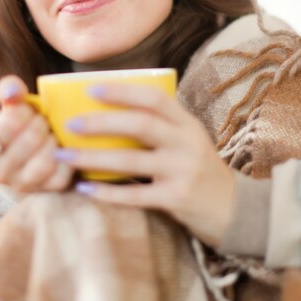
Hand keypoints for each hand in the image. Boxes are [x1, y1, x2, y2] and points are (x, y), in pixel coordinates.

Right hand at [0, 75, 73, 191]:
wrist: (24, 161)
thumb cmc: (19, 127)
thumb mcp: (10, 107)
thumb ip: (10, 91)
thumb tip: (12, 90)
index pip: (0, 129)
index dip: (19, 114)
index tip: (27, 110)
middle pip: (27, 143)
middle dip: (40, 125)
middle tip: (44, 120)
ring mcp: (22, 184)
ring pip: (43, 163)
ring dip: (53, 141)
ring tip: (53, 133)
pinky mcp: (46, 190)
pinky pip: (61, 176)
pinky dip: (67, 158)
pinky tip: (64, 147)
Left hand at [54, 83, 235, 246]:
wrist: (235, 210)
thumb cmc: (199, 170)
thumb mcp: (188, 140)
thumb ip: (160, 126)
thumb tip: (107, 114)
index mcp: (188, 123)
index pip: (154, 98)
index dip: (122, 91)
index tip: (90, 89)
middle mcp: (187, 143)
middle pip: (140, 125)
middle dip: (101, 122)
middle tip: (70, 124)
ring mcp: (183, 171)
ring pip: (131, 160)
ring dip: (93, 157)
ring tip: (65, 155)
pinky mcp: (177, 199)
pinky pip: (135, 195)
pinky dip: (106, 192)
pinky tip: (84, 188)